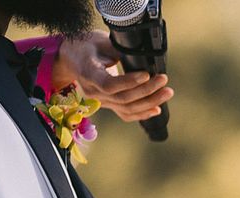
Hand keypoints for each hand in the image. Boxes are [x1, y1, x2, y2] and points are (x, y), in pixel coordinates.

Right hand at [52, 32, 172, 122]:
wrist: (73, 58)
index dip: (129, 82)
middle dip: (147, 91)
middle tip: (163, 80)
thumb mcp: (99, 41)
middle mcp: (93, 91)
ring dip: (150, 103)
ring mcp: (101, 100)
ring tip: (167, 92)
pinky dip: (142, 114)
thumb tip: (139, 54)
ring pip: (127, 108)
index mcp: (88, 73)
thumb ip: (116, 49)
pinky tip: (156, 109)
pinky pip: (125, 114)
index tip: (146, 74)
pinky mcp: (108, 104)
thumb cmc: (86, 46)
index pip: (109, 85)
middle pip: (123, 98)